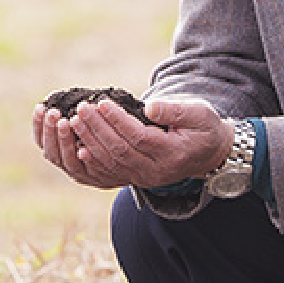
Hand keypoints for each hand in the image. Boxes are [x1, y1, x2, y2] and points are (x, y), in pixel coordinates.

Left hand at [30, 96, 231, 189]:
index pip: (139, 137)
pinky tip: (77, 147)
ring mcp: (144, 178)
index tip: (101, 103)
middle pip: (120, 151)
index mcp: (172, 153)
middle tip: (82, 109)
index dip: (118, 120)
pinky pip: (109, 173)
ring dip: (90, 142)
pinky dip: (92, 161)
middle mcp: (156, 171)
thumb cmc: (204, 128)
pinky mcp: (135, 179)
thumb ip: (175, 111)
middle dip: (98, 129)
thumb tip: (150, 108)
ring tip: (75, 121)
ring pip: (111, 163)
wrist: (208, 154)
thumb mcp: (200, 114)